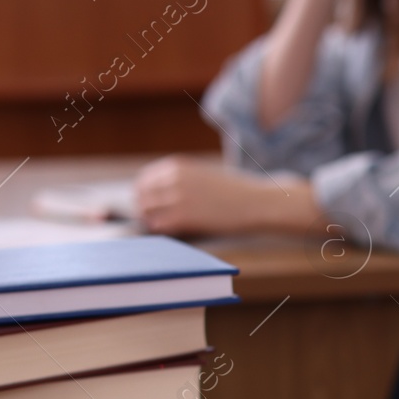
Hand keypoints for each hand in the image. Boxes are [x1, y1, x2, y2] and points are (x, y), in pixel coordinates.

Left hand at [135, 157, 318, 234]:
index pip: (144, 179)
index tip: (150, 206)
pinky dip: (161, 231)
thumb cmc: (235, 191)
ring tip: (166, 227)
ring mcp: (177, 197)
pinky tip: (174, 233)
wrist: (257, 202)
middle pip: (141, 196)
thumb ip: (181, 180)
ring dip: (151, 220)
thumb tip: (161, 195)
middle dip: (145, 208)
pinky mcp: (184, 217)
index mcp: (177, 166)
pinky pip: (158, 226)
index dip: (144, 194)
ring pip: (146, 211)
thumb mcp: (204, 175)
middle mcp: (173, 179)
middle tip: (155, 220)